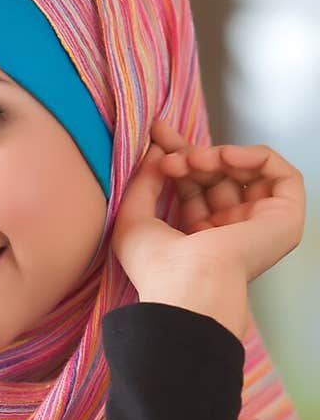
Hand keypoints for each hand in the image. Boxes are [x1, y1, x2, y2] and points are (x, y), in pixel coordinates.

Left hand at [111, 115, 305, 293]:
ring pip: (245, 173)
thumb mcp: (134, 217)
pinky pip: (280, 174)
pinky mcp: (285, 218)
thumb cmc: (157, 267)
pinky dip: (255, 156)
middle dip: (190, 154)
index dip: (178, 156)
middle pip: (217, 176)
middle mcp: (231, 232)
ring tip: (191, 160)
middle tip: (167, 150)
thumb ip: (144, 181)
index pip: (194, 186)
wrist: (188, 285)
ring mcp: (259, 225)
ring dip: (216, 156)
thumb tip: (157, 149)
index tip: (157, 134)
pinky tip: (225, 156)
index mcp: (200, 238)